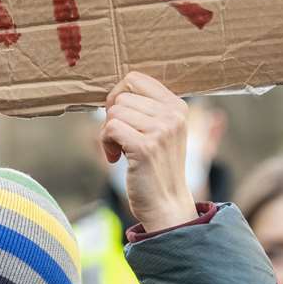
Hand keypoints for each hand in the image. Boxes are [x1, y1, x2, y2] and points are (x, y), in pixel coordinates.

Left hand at [101, 73, 195, 232]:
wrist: (167, 204)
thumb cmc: (156, 167)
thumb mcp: (160, 131)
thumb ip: (144, 109)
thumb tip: (112, 92)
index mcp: (177, 106)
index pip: (135, 79)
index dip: (118, 95)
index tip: (118, 117)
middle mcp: (173, 115)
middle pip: (121, 97)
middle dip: (112, 118)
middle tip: (120, 140)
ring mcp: (161, 130)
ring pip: (113, 113)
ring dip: (108, 133)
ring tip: (119, 150)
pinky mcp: (146, 147)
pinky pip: (110, 128)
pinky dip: (105, 143)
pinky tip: (115, 158)